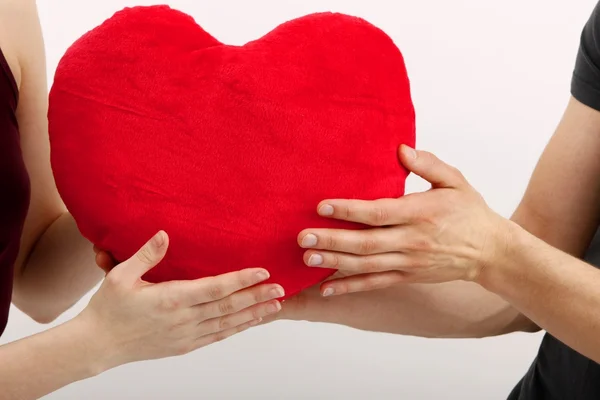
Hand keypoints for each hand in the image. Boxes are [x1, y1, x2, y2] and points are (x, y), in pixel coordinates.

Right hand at [78, 230, 283, 369]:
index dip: (241, 280)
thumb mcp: (120, 275)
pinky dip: (237, 329)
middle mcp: (183, 319)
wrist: (97, 344)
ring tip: (276, 305)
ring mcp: (185, 335)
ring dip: (253, 314)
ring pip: (227, 324)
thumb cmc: (108, 308)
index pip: (214, 288)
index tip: (262, 272)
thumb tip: (165, 233)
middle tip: (281, 288)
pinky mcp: (184, 346)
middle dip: (257, 296)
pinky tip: (251, 322)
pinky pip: (217, 337)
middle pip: (228, 307)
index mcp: (170, 299)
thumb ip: (146, 254)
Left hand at [296, 145, 511, 295]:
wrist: (491, 252)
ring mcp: (408, 262)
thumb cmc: (470, 212)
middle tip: (302, 237)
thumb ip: (428, 164)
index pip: (378, 212)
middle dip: (331, 240)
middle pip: (365, 242)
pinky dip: (350, 287)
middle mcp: (411, 241)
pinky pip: (375, 283)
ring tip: (307, 259)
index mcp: (420, 213)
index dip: (348, 211)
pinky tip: (326, 289)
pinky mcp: (407, 277)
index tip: (322, 206)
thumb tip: (401, 149)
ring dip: (334, 263)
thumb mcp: (455, 181)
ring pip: (365, 265)